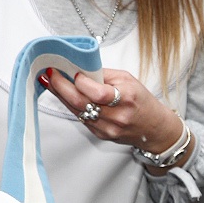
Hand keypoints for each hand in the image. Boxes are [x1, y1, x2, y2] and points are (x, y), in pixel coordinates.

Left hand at [41, 66, 185, 161]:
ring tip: (50, 82)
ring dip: (61, 96)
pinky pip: (81, 118)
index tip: (69, 70)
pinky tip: (64, 95)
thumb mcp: (128, 80)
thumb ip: (103, 74)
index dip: (80, 82)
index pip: (97, 92)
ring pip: (77, 111)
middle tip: (50, 74)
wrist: (153, 128)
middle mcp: (116, 117)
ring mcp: (107, 128)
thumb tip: (79, 67)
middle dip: (61, 87)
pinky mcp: (100, 134)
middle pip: (81, 103)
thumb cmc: (142, 101)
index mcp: (126, 99)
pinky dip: (71, 105)